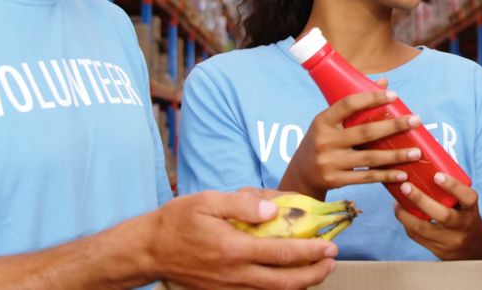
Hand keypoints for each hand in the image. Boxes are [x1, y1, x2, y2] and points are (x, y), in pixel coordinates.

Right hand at [146, 189, 336, 288]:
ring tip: (318, 270)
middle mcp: (235, 274)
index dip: (311, 252)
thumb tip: (274, 209)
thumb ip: (243, 204)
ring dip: (301, 284)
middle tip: (332, 260)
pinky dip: (279, 289)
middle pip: (285, 282)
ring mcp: (229, 288)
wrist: (148, 250)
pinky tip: (290, 278)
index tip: (330, 245)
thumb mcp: (207, 201)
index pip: (282, 254)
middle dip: (314, 273)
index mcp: (234, 249)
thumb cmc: (177, 221)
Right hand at [281, 79, 422, 199]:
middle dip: (394, 126)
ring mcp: (329, 162)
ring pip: (369, 158)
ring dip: (396, 155)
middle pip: (365, 132)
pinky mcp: (335, 181)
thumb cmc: (322, 141)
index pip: (348, 104)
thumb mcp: (330, 122)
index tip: (394, 96)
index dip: (371, 98)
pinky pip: (366, 177)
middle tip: (416, 120)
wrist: (301, 175)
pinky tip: (403, 174)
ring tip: (417, 152)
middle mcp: (325, 141)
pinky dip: (386, 175)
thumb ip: (355, 105)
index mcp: (322, 121)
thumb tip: (385, 83)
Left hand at [393, 173, 481, 259]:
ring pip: (423, 229)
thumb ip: (452, 190)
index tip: (437, 175)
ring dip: (406, 213)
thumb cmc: (465, 217)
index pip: (467, 198)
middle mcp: (462, 227)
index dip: (453, 186)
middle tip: (405, 186)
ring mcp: (449, 241)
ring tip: (397, 199)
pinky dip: (406, 222)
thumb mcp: (466, 205)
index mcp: (471, 211)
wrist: (472, 250)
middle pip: (443, 215)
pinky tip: (401, 211)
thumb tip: (427, 162)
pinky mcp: (436, 250)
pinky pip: (416, 236)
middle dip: (421, 200)